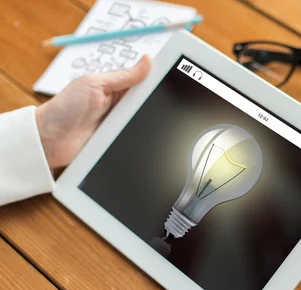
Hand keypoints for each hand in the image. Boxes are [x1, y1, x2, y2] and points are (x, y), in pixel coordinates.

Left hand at [35, 55, 151, 168]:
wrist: (50, 139)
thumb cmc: (65, 108)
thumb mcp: (95, 84)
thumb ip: (123, 76)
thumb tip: (147, 60)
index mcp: (117, 86)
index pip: (145, 80)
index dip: (158, 78)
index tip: (172, 76)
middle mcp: (122, 105)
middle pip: (150, 101)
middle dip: (157, 102)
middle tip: (160, 103)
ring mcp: (122, 124)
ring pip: (147, 121)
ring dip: (148, 122)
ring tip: (146, 121)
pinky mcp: (121, 141)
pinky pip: (138, 140)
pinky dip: (142, 140)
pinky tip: (144, 138)